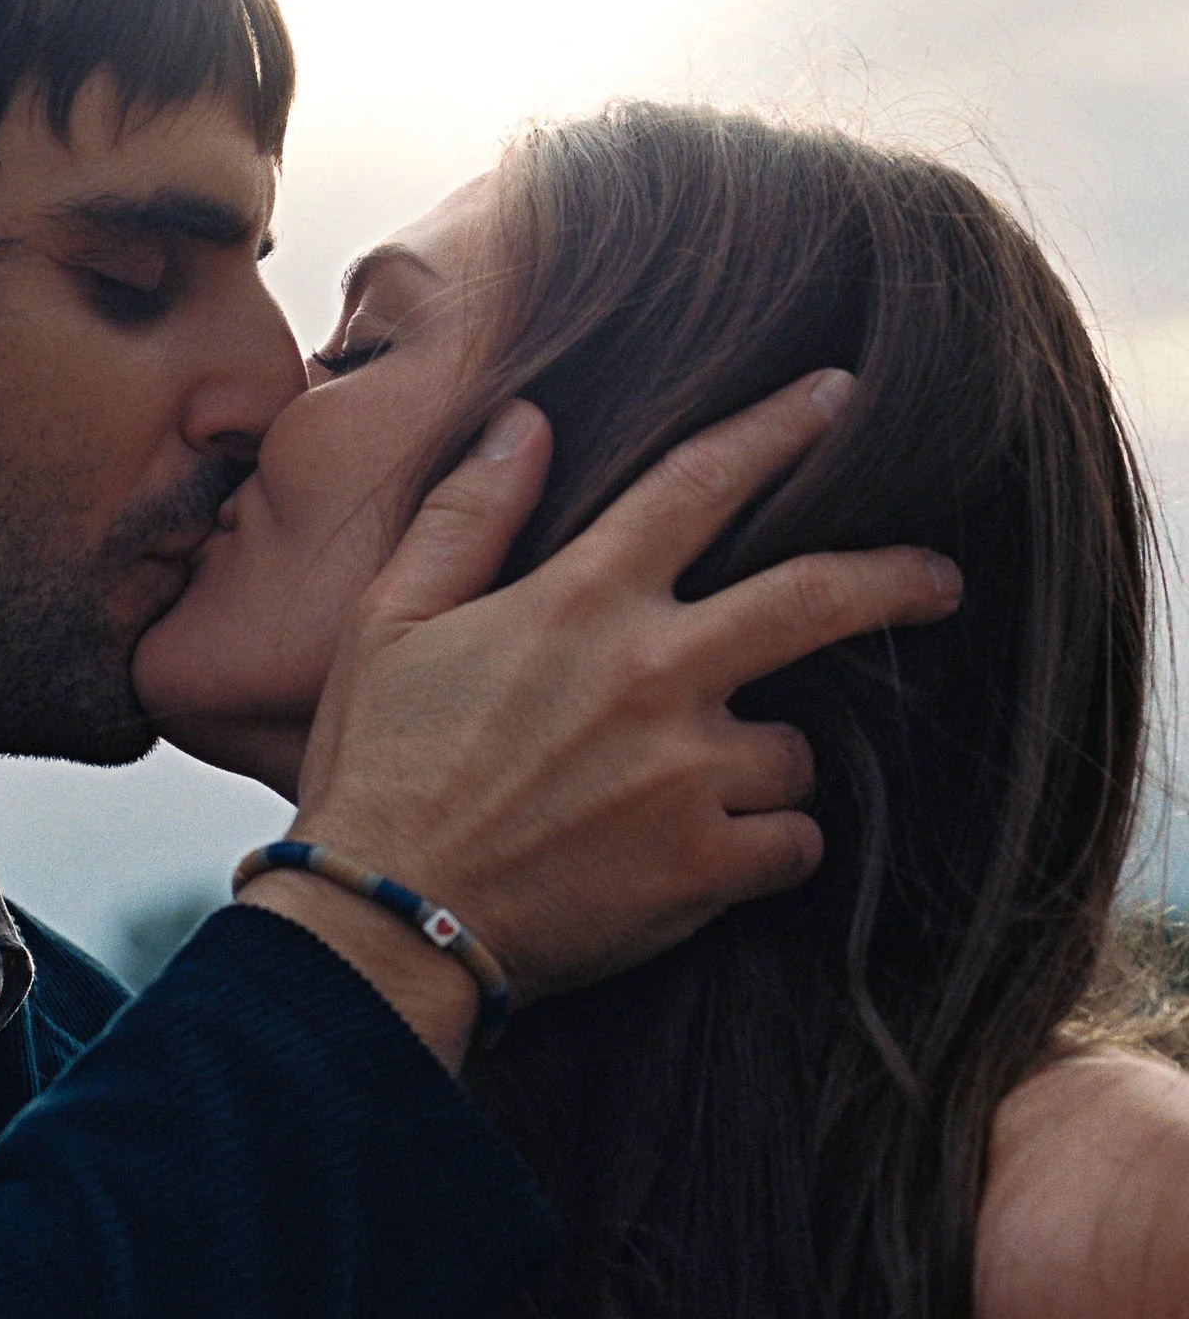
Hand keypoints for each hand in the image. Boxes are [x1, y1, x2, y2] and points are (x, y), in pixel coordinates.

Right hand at [250, 369, 959, 1056]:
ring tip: (697, 790)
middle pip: (818, 598)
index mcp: (580, 601)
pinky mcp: (705, 865)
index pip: (703, 482)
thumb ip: (469, 514)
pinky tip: (709, 854)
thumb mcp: (389, 621)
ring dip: (765, 762)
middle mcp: (652, 674)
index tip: (837, 397)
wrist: (384, 921)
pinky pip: (794, 840)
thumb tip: (528, 420)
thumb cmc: (377, 769)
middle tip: (940, 579)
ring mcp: (688, 773)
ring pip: (795, 748)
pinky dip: (768, 846)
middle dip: (897, 579)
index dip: (780, 428)